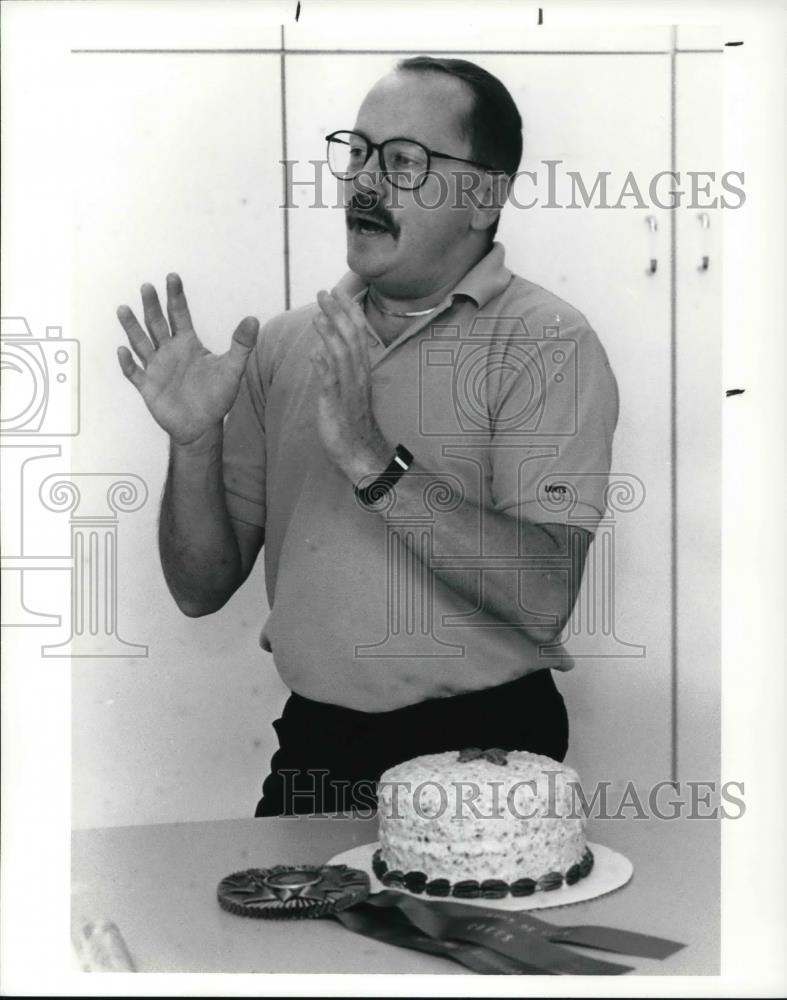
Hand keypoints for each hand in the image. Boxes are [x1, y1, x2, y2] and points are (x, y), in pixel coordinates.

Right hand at [116, 273, 258, 446]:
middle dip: (152, 306)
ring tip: (123, 309)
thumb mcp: (232, 369)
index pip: (179, 314)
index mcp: (188, 344)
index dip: (176, 297)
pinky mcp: (147, 386)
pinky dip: (128, 363)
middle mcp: (169, 351)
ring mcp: (156, 368)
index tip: (173, 277)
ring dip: (132, 328)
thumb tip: (253, 319)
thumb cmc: (217, 397)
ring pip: (141, 343)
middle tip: (147, 287)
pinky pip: (134, 372)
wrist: (201, 426)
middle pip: (157, 323)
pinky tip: (123, 351)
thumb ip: (241, 344)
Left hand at [310, 288, 389, 480]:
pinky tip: (314, 354)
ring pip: (342, 355)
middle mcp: (357, 376)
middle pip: (350, 338)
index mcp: (360, 370)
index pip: (357, 333)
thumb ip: (334, 368)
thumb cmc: (352, 422)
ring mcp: (348, 390)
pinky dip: (324, 367)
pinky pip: (331, 384)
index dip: (348, 311)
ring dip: (330, 334)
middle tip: (325, 292)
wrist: (362, 452)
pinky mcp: (337, 405)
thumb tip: (320, 348)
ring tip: (318, 315)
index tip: (338, 292)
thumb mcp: (345, 389)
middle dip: (338, 313)